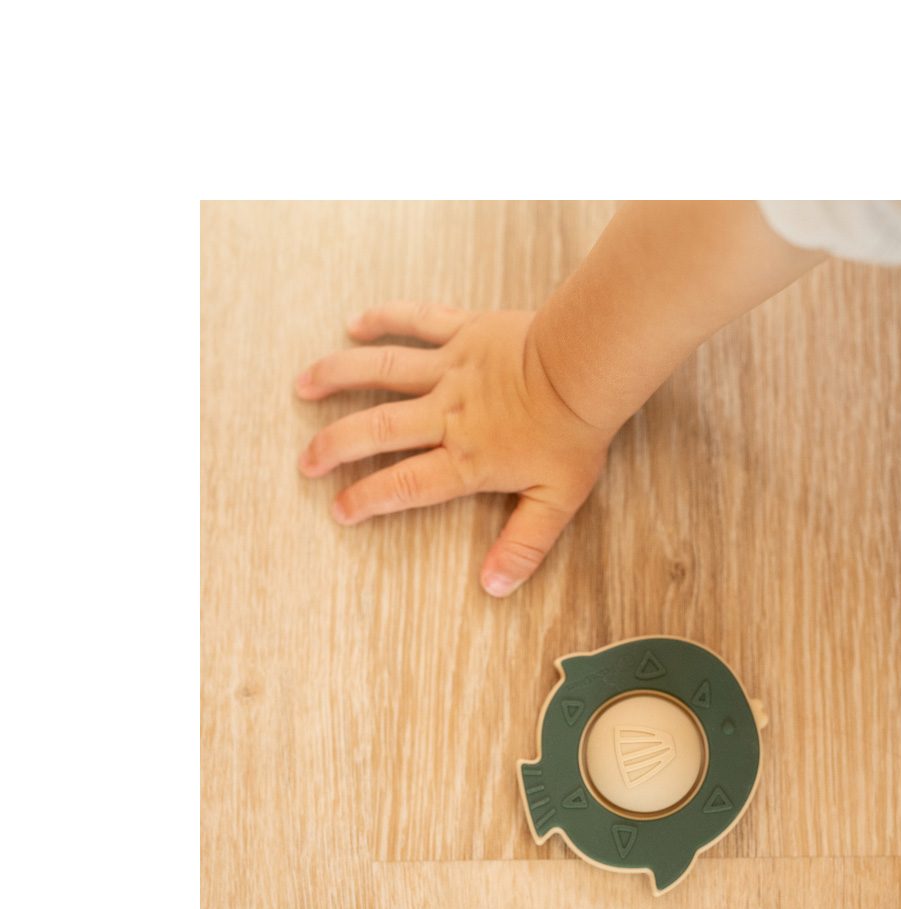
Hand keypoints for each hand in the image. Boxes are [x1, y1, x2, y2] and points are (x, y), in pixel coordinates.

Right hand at [295, 302, 611, 596]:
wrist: (588, 366)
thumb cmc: (575, 434)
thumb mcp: (557, 502)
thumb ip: (523, 546)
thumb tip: (494, 588)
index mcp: (466, 458)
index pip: (405, 484)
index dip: (367, 499)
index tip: (339, 509)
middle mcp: (447, 413)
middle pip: (377, 429)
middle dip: (335, 446)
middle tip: (307, 461)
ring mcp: (451, 368)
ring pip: (381, 370)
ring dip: (338, 376)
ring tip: (303, 385)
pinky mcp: (464, 331)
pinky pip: (417, 321)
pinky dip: (385, 319)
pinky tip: (356, 324)